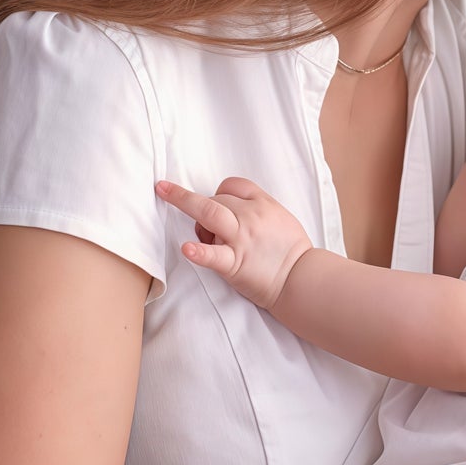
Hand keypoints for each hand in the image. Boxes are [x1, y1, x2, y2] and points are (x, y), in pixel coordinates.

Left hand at [156, 177, 312, 309]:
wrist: (302, 279)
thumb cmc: (291, 251)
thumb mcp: (281, 217)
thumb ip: (258, 209)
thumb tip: (234, 207)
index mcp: (263, 204)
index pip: (232, 185)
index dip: (219, 192)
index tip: (215, 204)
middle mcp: (250, 217)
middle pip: (217, 199)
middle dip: (202, 208)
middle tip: (196, 221)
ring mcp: (241, 239)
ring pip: (210, 213)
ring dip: (184, 201)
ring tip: (164, 192)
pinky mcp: (235, 264)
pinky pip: (215, 255)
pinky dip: (200, 252)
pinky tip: (188, 248)